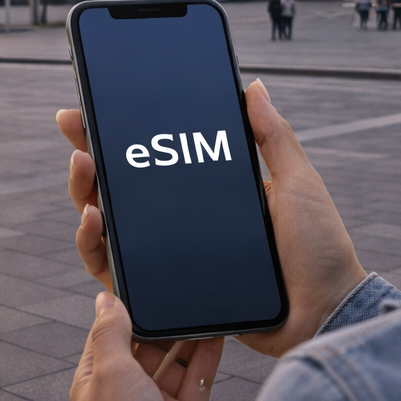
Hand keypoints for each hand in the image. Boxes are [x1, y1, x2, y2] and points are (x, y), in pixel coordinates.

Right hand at [55, 79, 365, 358]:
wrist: (323, 314)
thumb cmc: (319, 252)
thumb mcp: (298, 183)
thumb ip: (274, 137)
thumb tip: (253, 86)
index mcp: (210, 193)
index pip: (154, 158)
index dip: (118, 134)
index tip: (90, 108)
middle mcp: (184, 224)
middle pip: (120, 188)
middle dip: (88, 156)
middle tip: (76, 131)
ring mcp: (172, 258)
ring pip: (109, 227)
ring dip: (84, 195)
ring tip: (84, 171)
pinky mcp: (168, 292)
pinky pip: (118, 272)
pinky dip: (96, 247)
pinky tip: (95, 221)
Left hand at [71, 291, 222, 400]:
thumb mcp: (110, 372)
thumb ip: (110, 332)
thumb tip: (104, 298)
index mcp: (94, 383)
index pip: (107, 337)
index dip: (123, 313)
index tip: (140, 287)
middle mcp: (123, 394)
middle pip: (144, 348)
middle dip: (160, 325)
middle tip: (178, 297)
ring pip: (173, 362)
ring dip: (185, 338)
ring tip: (201, 310)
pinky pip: (196, 381)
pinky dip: (206, 359)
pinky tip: (216, 336)